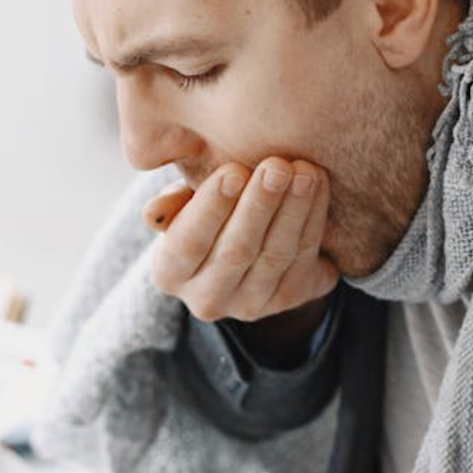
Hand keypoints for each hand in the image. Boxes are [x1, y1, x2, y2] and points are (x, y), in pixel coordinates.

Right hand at [142, 159, 338, 324]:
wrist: (246, 244)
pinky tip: (317, 186)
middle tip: (277, 166)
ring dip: (293, 210)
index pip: (187, 242)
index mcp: (169, 273)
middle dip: (259, 205)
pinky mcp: (288, 301)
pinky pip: (304, 259)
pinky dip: (313, 220)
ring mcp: (250, 306)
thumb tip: (154, 213)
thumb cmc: (207, 212)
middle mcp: (206, 299)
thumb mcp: (183, 205)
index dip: (211, 207)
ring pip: (275, 256)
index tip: (234, 171)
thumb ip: (172, 203)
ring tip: (304, 171)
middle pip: (236, 252)